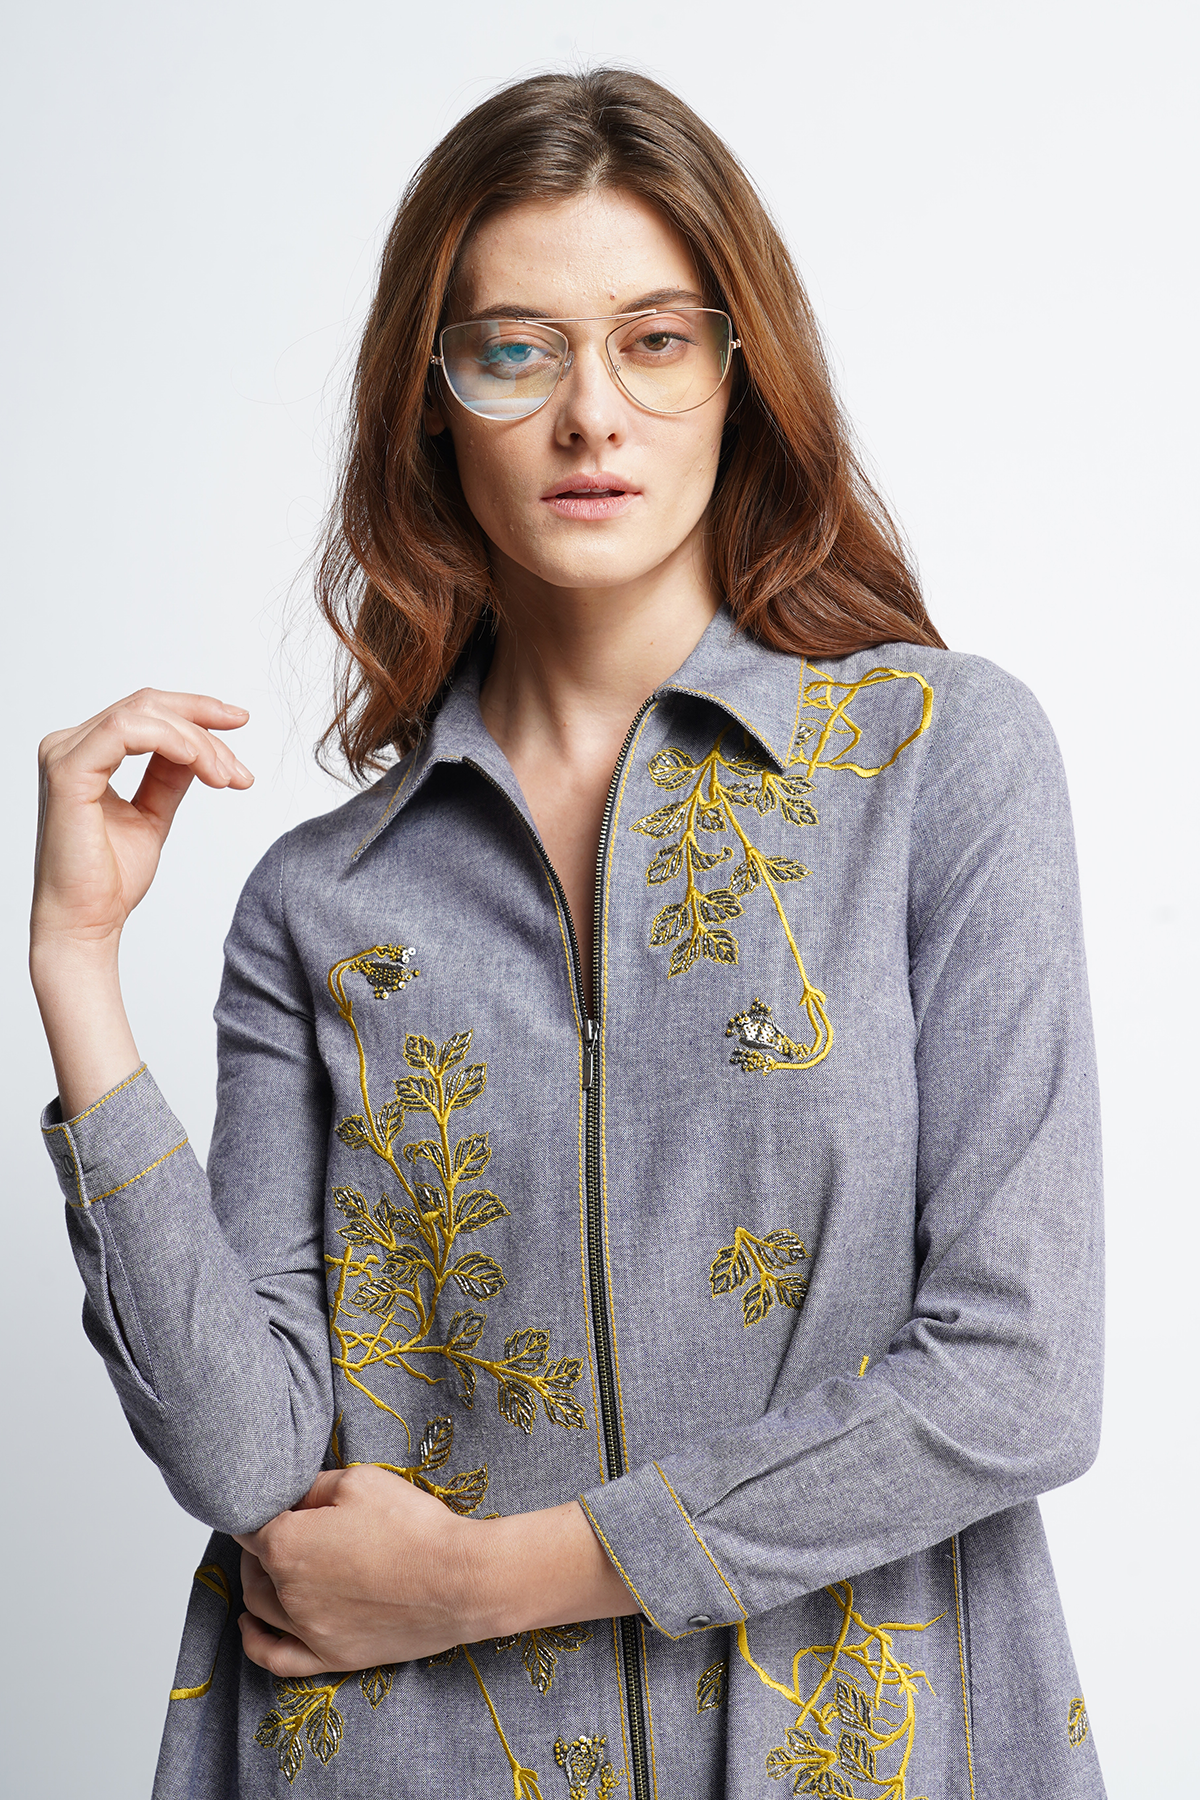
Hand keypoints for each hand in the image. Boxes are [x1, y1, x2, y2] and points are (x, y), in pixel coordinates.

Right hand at [30, 689, 251, 1116]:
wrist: (87, 924)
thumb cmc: (110, 880)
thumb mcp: (154, 814)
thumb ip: (171, 775)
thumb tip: (201, 748)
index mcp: (85, 752)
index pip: (146, 711)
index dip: (197, 711)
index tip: (240, 722)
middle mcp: (69, 745)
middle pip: (147, 704)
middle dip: (205, 724)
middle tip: (240, 762)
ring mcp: (65, 755)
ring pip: (144, 714)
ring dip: (198, 742)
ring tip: (227, 777)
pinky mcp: (69, 772)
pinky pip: (128, 732)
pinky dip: (175, 743)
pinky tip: (204, 767)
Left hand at [234, 1465, 635, 1676]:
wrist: (458, 1580)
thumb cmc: (412, 1526)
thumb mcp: (360, 1480)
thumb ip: (314, 1486)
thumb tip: (291, 1496)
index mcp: (288, 1545)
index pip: (251, 1526)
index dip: (258, 1510)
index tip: (270, 1502)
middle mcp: (288, 1592)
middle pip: (254, 1567)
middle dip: (259, 1544)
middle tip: (281, 1524)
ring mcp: (308, 1630)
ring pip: (261, 1606)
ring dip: (259, 1581)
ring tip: (273, 1562)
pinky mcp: (332, 1656)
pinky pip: (276, 1656)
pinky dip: (255, 1640)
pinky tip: (250, 1624)